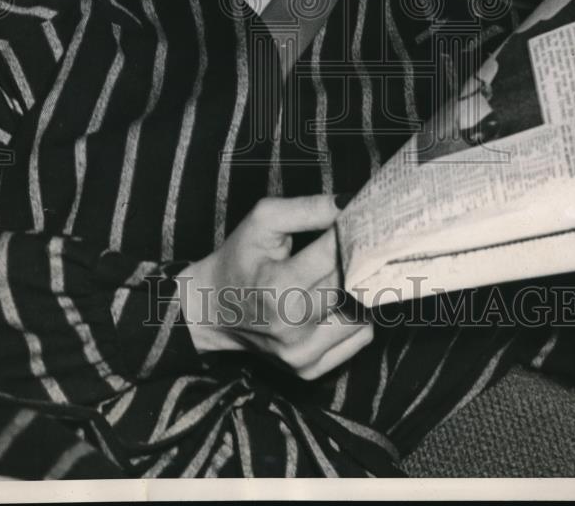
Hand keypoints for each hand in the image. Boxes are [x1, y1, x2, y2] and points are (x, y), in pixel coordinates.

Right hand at [177, 195, 372, 380]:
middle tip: (358, 241)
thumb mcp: (263, 220)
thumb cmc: (240, 258)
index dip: (350, 234)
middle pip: (350, 285)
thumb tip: (350, 204)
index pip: (335, 255)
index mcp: (278, 287)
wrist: (213, 309)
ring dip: (358, 290)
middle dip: (358, 259)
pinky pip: (358, 338)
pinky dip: (355, 316)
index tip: (359, 220)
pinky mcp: (309, 369)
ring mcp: (302, 353)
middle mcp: (292, 326)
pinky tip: (336, 300)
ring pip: (362, 314)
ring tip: (343, 272)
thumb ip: (307, 208)